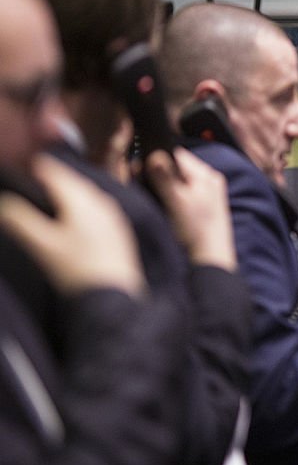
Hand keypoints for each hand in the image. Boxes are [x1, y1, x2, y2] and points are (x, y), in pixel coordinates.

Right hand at [0, 155, 144, 295]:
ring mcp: (113, 215)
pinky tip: (73, 215)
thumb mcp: (43, 245)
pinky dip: (81, 204)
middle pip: (72, 180)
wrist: (116, 297)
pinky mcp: (119, 230)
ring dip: (67, 190)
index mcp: (81, 200)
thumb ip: (20, 220)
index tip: (21, 166)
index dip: (35, 167)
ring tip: (48, 194)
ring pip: (86, 192)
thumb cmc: (78, 272)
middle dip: (51, 177)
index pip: (54, 172)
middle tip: (32, 176)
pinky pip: (97, 206)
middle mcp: (101, 202)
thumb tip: (3, 201)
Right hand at [147, 148, 236, 270]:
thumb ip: (165, 178)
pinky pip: (183, 194)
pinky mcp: (204, 207)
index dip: (155, 159)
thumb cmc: (196, 232)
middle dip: (158, 175)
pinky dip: (172, 198)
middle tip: (145, 187)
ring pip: (177, 181)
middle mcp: (209, 180)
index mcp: (205, 174)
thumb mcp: (177, 202)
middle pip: (175, 168)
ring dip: (163, 188)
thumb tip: (154, 154)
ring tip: (158, 202)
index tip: (139, 169)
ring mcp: (208, 193)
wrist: (211, 260)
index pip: (175, 154)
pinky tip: (167, 210)